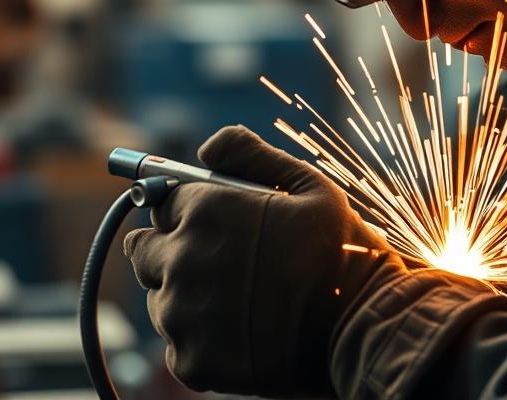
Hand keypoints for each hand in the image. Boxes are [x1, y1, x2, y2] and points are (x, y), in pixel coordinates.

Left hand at [123, 125, 406, 396]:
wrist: (362, 328)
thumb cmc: (342, 253)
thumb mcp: (309, 185)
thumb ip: (252, 154)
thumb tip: (208, 147)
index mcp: (205, 210)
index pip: (161, 201)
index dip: (183, 211)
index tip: (204, 223)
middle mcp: (182, 258)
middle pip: (144, 249)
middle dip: (171, 250)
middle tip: (214, 262)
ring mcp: (182, 313)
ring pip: (159, 297)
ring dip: (183, 295)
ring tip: (234, 300)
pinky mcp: (190, 360)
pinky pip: (175, 343)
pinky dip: (198, 339)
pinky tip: (237, 331)